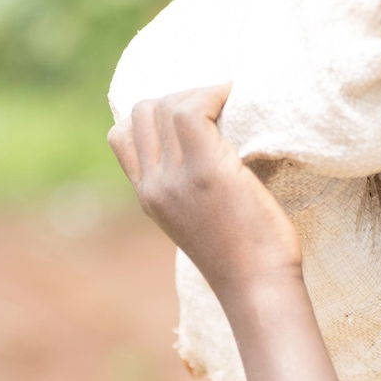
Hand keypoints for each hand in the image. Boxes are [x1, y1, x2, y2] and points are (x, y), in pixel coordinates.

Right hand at [107, 84, 302, 295]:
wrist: (258, 287)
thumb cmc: (247, 256)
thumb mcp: (204, 220)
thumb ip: (191, 188)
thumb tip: (216, 149)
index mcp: (149, 196)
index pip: (122, 135)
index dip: (154, 114)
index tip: (194, 114)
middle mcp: (153, 185)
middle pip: (141, 111)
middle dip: (179, 97)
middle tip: (219, 106)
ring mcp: (174, 177)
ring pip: (165, 105)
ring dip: (201, 94)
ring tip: (230, 104)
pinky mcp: (206, 170)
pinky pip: (193, 111)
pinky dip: (215, 95)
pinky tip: (237, 100)